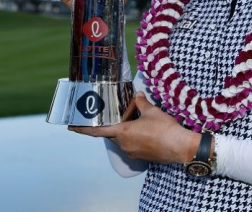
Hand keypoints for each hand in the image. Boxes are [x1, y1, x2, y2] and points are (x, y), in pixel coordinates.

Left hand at [68, 92, 198, 163]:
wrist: (180, 147)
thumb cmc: (164, 128)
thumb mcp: (152, 111)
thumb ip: (142, 102)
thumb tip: (138, 94)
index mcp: (122, 132)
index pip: (97, 131)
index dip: (82, 129)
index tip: (71, 127)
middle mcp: (123, 144)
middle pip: (112, 133)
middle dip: (112, 124)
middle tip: (115, 114)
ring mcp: (132, 152)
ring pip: (123, 139)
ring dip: (126, 130)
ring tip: (137, 120)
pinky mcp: (141, 156)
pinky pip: (132, 144)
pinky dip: (135, 137)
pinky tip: (146, 130)